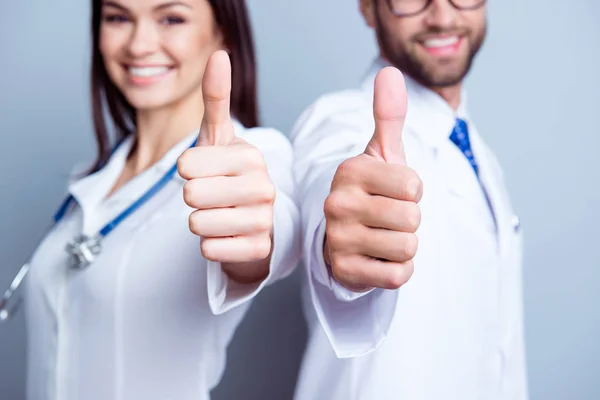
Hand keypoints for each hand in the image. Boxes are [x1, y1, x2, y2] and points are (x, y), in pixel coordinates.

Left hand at [178, 51, 274, 281]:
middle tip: (213, 196)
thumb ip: (215, 98)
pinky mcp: (259, 251)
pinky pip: (209, 250)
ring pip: (197, 224)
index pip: (185, 165)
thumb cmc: (229, 176)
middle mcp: (264, 186)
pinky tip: (229, 236)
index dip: (187, 171)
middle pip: (190, 195)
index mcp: (251, 155)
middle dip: (193, 198)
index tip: (207, 171)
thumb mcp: (219, 138)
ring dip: (201, 223)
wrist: (254, 221)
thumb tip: (219, 54)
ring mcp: (265, 220)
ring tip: (221, 215)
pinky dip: (211, 246)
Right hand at [323, 67, 422, 291]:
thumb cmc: (370, 192)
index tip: (391, 192)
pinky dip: (396, 270)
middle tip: (386, 218)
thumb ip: (388, 116)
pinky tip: (377, 258)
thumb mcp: (381, 154)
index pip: (414, 186)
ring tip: (382, 237)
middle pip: (413, 218)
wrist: (342, 237)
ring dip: (404, 246)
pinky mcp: (344, 271)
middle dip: (409, 221)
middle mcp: (338, 204)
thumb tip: (390, 72)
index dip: (412, 192)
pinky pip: (397, 275)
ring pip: (407, 248)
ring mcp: (338, 239)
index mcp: (350, 171)